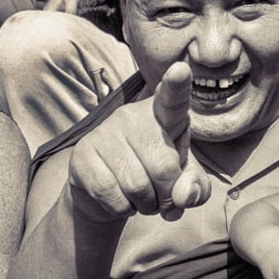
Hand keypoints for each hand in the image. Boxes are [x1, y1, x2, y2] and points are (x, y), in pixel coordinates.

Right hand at [68, 61, 210, 222]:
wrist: (105, 194)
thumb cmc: (153, 177)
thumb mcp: (184, 182)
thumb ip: (196, 187)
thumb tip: (182, 196)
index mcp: (162, 116)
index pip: (172, 99)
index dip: (177, 86)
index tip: (181, 69)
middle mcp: (132, 116)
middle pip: (164, 167)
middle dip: (167, 196)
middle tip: (160, 197)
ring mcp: (104, 133)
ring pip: (138, 186)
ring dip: (146, 205)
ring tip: (140, 198)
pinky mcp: (82, 156)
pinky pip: (113, 196)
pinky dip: (123, 209)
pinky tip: (119, 198)